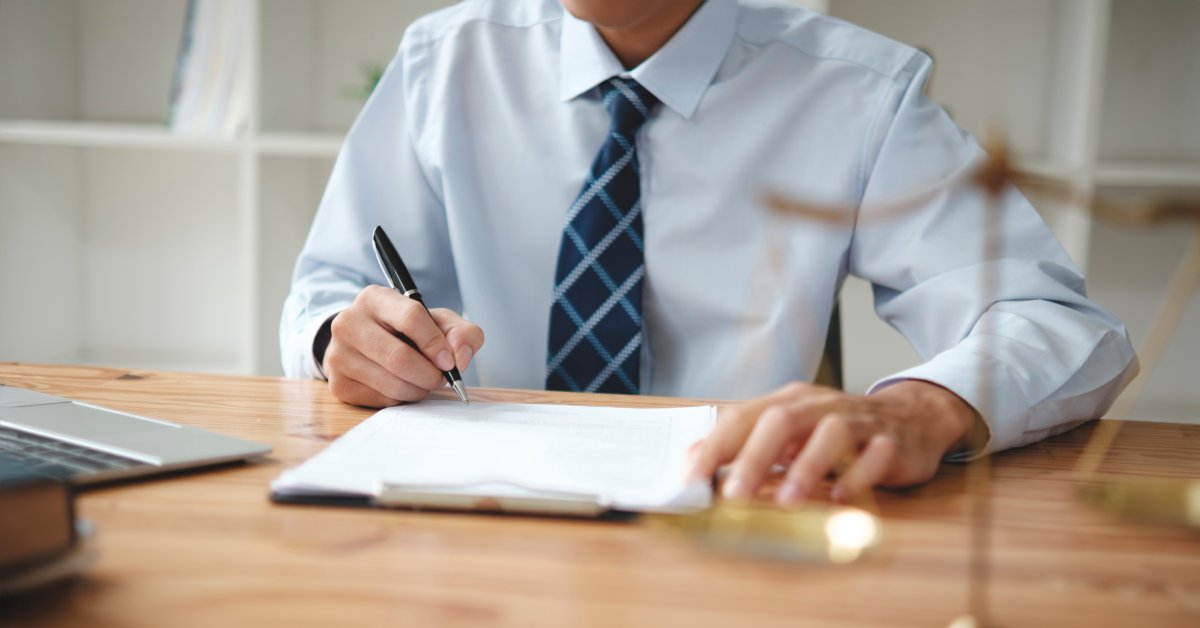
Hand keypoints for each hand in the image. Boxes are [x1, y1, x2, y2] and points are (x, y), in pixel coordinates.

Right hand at [322, 285, 483, 406]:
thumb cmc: (408, 330)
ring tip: (423, 381)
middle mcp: (349, 322)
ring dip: (419, 389)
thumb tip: (460, 357)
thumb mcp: (438, 322)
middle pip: (400, 357)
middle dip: (430, 374)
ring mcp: (339, 354)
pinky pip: (382, 399)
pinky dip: (402, 398)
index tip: (449, 361)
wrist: (367, 344)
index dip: (436, 343)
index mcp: (375, 298)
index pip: (411, 317)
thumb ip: (462, 333)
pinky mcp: (338, 384)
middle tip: (441, 378)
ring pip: (392, 383)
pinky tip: (403, 385)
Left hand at [686, 380, 983, 505]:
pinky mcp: (892, 443)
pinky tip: (840, 497)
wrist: (911, 417)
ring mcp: (859, 422)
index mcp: (789, 401)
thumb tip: (691, 458)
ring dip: (806, 468)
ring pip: (831, 434)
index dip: (714, 447)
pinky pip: (875, 456)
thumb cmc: (839, 429)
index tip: (692, 479)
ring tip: (786, 501)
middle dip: (754, 459)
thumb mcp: (789, 430)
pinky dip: (856, 476)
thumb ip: (744, 442)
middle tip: (734, 497)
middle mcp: (820, 406)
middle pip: (782, 421)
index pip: (742, 416)